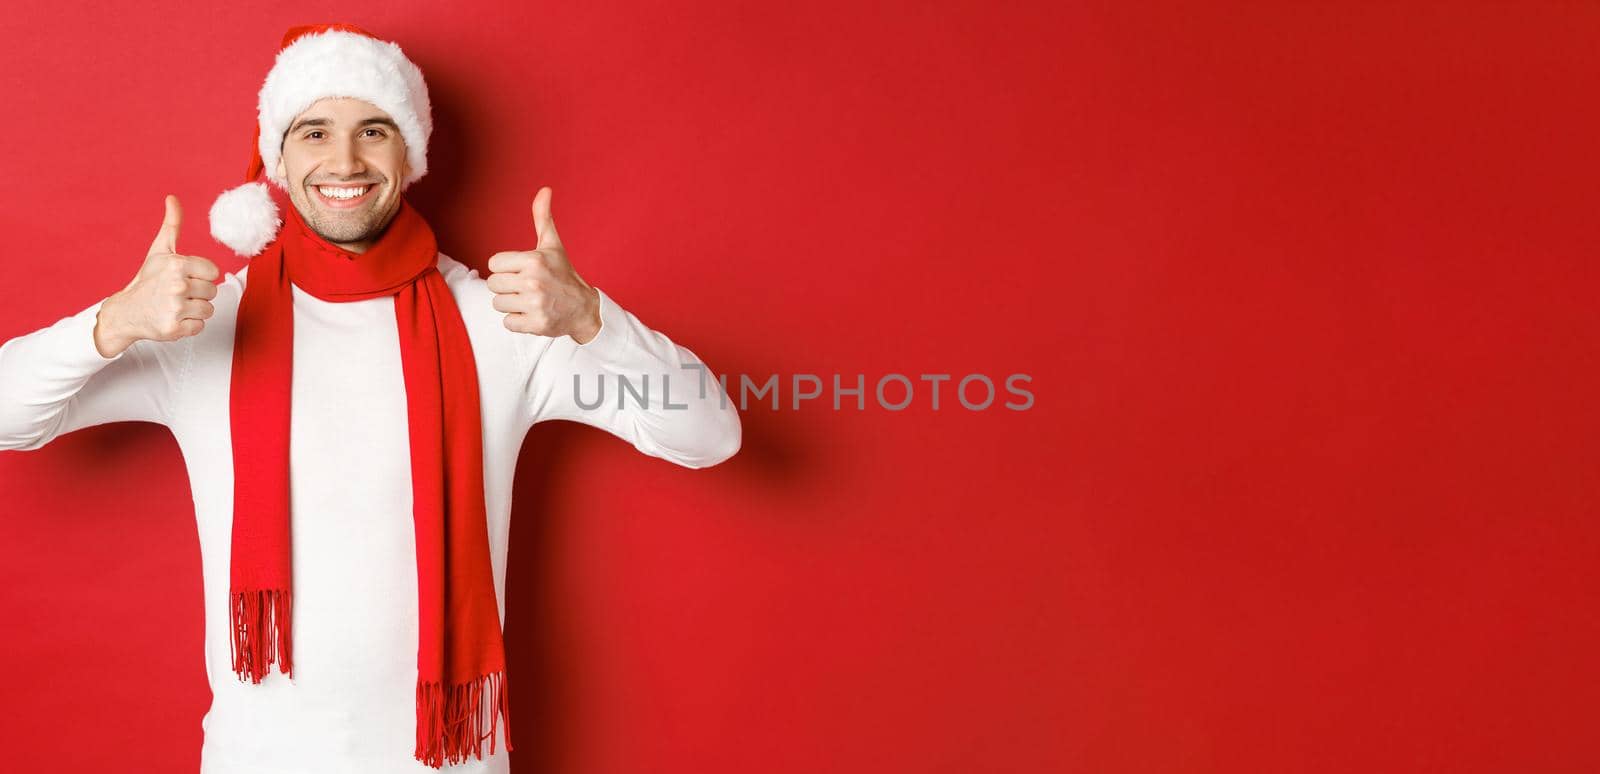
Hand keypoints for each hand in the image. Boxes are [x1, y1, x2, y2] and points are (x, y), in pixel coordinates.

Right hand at [95, 195, 220, 356]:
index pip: (213, 272)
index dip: (201, 276)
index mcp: (176, 264)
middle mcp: (176, 285)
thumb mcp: (159, 250)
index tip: (184, 277)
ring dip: (195, 310)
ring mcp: (175, 308)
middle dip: (198, 293)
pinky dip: (189, 325)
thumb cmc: (146, 280)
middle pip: (212, 291)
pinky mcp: (174, 328)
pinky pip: (200, 326)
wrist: (126, 312)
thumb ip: (172, 225)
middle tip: (177, 293)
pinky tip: (173, 318)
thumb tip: (172, 198)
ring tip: (175, 305)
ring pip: (208, 309)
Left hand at [486, 186, 601, 343]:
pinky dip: (518, 321)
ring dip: (511, 304)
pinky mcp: (536, 324)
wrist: (584, 308)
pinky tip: (532, 314)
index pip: (493, 264)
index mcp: (534, 260)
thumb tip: (544, 189)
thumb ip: (542, 218)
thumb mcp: (552, 245)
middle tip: (527, 288)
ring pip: (498, 304)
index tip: (522, 272)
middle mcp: (534, 281)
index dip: (505, 268)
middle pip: (493, 284)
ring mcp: (535, 304)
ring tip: (529, 301)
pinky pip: (508, 322)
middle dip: (507, 287)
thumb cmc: (563, 275)